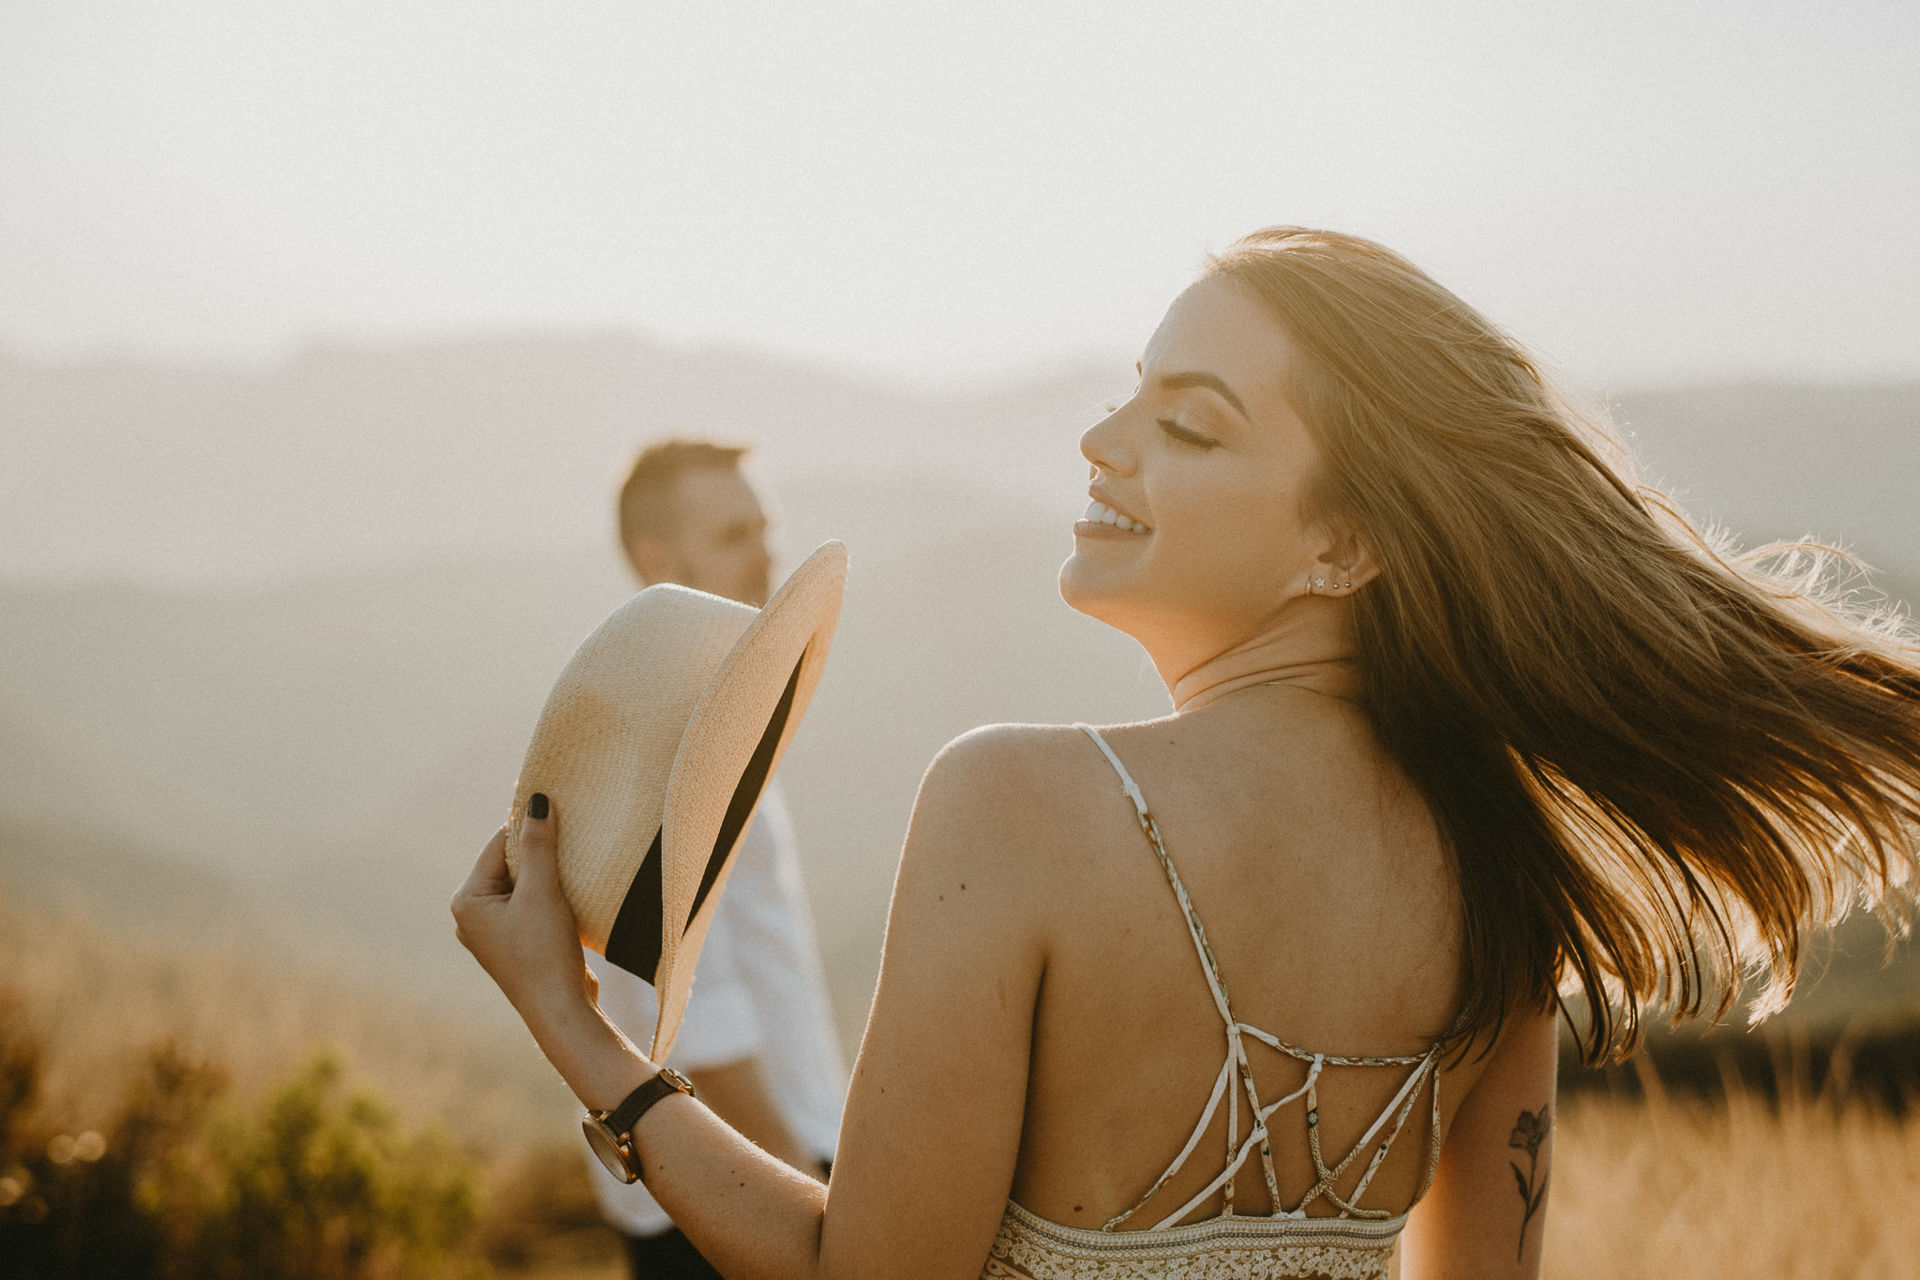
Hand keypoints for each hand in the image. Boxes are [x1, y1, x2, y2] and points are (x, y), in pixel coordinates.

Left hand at [451, 795, 598, 1022]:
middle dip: (540, 853)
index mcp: (467, 901)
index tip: (559, 808)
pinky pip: (531, 904)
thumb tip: (537, 801)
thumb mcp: (542, 891)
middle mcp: (473, 916)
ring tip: (573, 868)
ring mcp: (494, 931)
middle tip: (572, 839)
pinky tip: (572, 894)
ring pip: (524, 884)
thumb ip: (539, 845)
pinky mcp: (517, 942)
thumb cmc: (544, 951)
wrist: (560, 1009)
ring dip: (548, 874)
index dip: (529, 828)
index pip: (499, 846)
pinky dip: (551, 895)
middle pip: (510, 864)